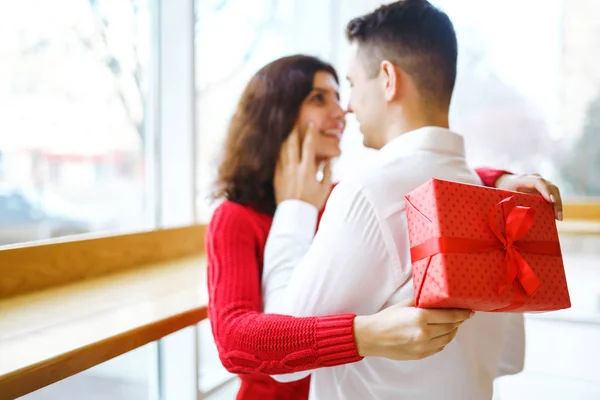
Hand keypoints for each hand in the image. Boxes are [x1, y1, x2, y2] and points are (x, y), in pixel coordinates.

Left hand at [274, 123, 331, 208]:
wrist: (294, 216)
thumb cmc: (312, 203)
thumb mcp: (324, 188)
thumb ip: (327, 172)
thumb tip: (329, 160)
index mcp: (307, 170)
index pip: (309, 146)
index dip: (311, 133)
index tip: (311, 123)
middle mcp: (294, 168)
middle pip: (292, 144)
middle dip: (293, 130)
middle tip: (293, 119)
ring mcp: (284, 172)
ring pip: (282, 150)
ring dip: (284, 138)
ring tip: (285, 128)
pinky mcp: (277, 177)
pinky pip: (277, 160)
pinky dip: (278, 151)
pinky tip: (278, 145)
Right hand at [353, 299, 472, 359]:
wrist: (372, 337)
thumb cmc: (386, 319)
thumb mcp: (404, 304)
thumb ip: (422, 301)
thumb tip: (436, 297)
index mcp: (420, 318)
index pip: (449, 315)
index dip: (462, 313)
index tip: (469, 311)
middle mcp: (424, 333)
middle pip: (451, 327)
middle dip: (459, 321)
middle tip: (462, 315)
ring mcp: (423, 346)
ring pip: (447, 339)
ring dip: (453, 331)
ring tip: (453, 324)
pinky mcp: (421, 354)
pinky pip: (439, 347)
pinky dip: (444, 340)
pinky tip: (442, 334)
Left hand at [495, 173, 562, 220]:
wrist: (505, 181)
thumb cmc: (504, 190)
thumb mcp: (504, 196)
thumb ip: (510, 203)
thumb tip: (515, 220)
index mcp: (522, 179)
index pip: (538, 182)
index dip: (546, 190)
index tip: (551, 201)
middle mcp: (534, 179)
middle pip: (550, 187)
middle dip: (556, 201)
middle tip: (558, 216)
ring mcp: (541, 183)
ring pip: (554, 191)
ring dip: (558, 205)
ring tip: (559, 218)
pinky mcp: (544, 189)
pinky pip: (552, 195)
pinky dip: (555, 205)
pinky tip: (557, 217)